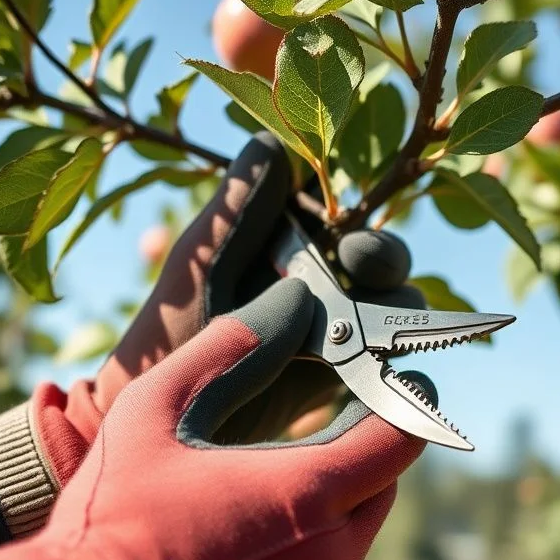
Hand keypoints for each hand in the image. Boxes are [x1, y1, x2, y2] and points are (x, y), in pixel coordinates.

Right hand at [0, 279, 430, 559]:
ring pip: (353, 536)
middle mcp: (333, 557)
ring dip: (328, 507)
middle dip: (360, 453)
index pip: (400, 436)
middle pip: (381, 485)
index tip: (397, 380)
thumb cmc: (113, 527)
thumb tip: (288, 300)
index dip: (406, 401)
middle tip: (316, 431)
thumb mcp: (152, 415)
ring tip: (263, 493)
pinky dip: (307, 557)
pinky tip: (247, 549)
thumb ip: (227, 349)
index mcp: (308, 496)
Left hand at [42, 132, 421, 483]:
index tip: (341, 227)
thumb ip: (237, 210)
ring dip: (392, 304)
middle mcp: (313, 281)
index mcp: (280, 243)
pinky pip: (385, 360)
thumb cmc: (167, 335)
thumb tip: (273, 141)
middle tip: (362, 261)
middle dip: (381, 256)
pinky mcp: (339, 378)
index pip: (336, 213)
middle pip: (375, 257)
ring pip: (390, 304)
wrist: (166, 419)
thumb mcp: (201, 265)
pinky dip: (393, 357)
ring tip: (372, 319)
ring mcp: (330, 330)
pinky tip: (382, 359)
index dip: (348, 215)